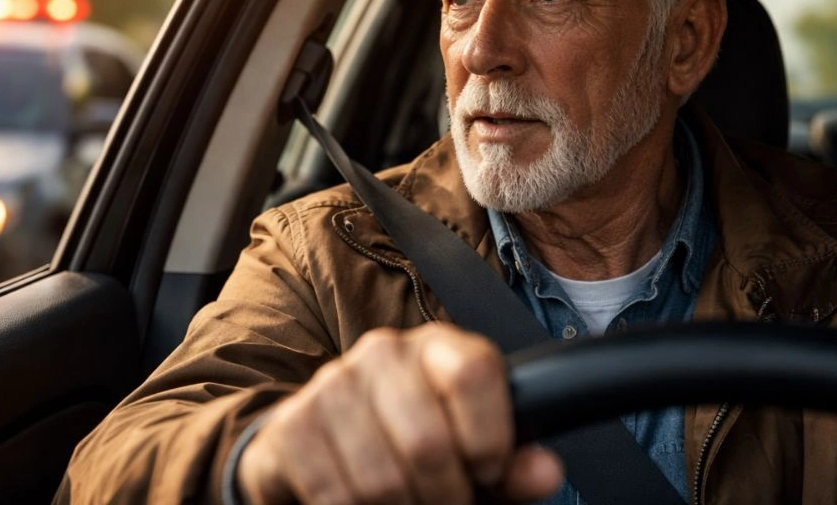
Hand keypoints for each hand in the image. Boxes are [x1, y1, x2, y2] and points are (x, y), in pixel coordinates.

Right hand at [236, 322, 563, 503]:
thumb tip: (546, 472)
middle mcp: (382, 352)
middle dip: (444, 498)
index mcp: (438, 347)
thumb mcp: (473, 461)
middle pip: (428, 442)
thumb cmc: (414, 453)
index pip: (473, 373)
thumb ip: (513, 468)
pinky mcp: (290, 424)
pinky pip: (334, 494)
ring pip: (381, 479)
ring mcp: (330, 383)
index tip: (488, 471)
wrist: (327, 449)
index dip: (489, 439)